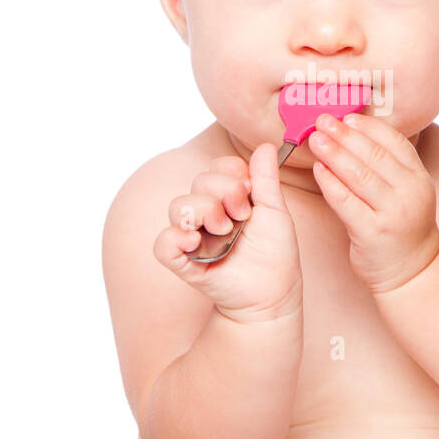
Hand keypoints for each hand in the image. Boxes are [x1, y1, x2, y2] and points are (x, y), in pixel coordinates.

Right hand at [153, 143, 303, 322]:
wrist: (273, 293)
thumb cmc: (275, 254)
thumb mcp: (276, 211)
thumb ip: (266, 179)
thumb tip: (266, 145)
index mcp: (229, 198)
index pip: (218, 167)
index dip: (233, 174)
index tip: (250, 193)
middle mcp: (208, 213)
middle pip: (199, 182)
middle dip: (223, 194)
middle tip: (242, 217)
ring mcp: (194, 236)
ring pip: (179, 206)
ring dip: (204, 213)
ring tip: (225, 232)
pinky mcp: (183, 261)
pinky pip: (162, 243)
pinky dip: (174, 238)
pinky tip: (194, 242)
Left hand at [307, 112, 438, 293]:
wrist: (411, 270)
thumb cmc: (401, 225)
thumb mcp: (406, 191)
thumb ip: (388, 166)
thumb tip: (354, 133)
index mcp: (419, 177)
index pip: (394, 142)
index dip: (368, 127)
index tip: (346, 117)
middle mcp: (410, 193)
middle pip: (374, 155)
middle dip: (345, 135)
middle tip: (322, 121)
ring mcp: (392, 213)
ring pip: (359, 175)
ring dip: (334, 153)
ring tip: (315, 139)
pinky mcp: (372, 232)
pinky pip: (346, 202)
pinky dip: (330, 182)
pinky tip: (318, 169)